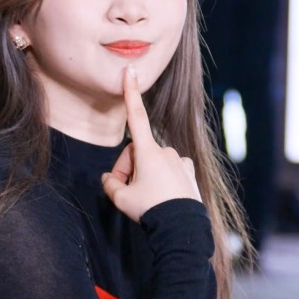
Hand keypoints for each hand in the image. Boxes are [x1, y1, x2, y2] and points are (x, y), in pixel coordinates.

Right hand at [101, 68, 200, 221]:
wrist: (182, 228)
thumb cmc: (150, 210)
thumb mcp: (121, 198)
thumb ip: (110, 184)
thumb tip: (110, 178)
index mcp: (149, 151)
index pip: (135, 116)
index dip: (130, 93)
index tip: (130, 71)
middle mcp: (166, 151)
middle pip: (137, 152)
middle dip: (127, 169)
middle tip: (123, 191)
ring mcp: (179, 161)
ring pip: (152, 163)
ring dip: (143, 176)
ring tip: (143, 199)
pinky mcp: (188, 171)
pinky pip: (168, 170)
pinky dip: (160, 180)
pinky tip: (161, 196)